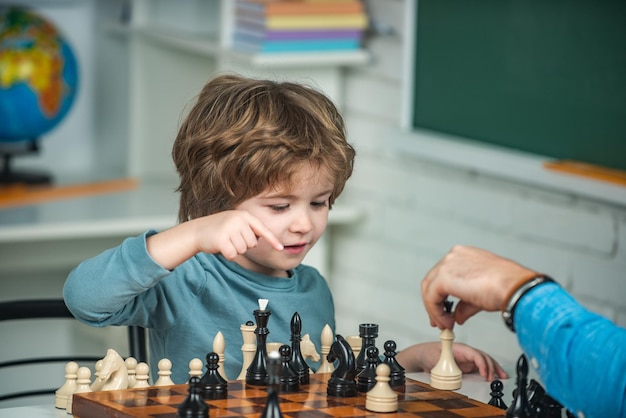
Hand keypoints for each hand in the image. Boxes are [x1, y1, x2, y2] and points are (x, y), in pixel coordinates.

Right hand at [147, 210, 282, 269]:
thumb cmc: (218, 229)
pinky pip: (233, 255)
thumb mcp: (235, 224)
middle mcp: (238, 220)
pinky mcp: (222, 239)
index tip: (281, 248)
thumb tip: (261, 240)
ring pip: (243, 250)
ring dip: (235, 250)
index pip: (262, 229)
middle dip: (243, 245)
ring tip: (225, 241)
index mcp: (244, 216)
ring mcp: (230, 228)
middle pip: (252, 244)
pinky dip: (228, 255)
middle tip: (231, 239)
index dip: (272, 240)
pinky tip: (221, 247)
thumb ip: (248, 229)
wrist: (197, 231)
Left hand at [396, 342, 507, 380]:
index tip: (484, 373)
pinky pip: (481, 367)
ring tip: (502, 376)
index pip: (475, 354)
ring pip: (484, 361)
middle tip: (494, 377)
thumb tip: (451, 364)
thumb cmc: (429, 353)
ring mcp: (467, 359)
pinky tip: (494, 376)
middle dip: (491, 366)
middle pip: (483, 357)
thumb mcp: (435, 356)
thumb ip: (444, 359)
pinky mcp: (466, 365)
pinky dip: (489, 371)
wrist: (424, 356)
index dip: (481, 363)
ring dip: (494, 368)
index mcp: (459, 348)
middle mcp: (465, 352)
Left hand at [421, 245, 535, 329]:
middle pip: (432, 280)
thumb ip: (465, 304)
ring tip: (444, 325)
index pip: (443, 274)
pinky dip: (436, 312)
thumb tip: (457, 316)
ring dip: (434, 310)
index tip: (443, 311)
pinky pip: (431, 297)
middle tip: (438, 321)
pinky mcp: (443, 277)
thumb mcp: (480, 295)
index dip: (440, 295)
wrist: (514, 288)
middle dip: (433, 303)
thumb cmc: (506, 288)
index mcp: (464, 255)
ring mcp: (447, 264)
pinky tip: (446, 322)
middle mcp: (454, 256)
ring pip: (429, 288)